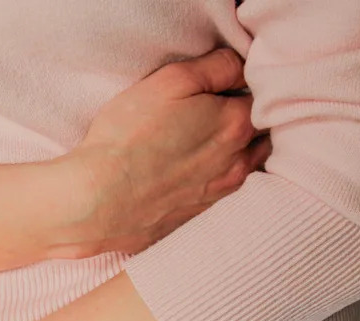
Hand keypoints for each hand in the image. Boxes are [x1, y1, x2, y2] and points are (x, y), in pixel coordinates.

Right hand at [60, 47, 271, 256]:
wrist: (98, 199)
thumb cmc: (129, 135)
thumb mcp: (171, 81)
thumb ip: (216, 68)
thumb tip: (240, 66)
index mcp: (236, 125)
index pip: (261, 96)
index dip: (243, 86)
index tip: (221, 84)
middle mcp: (237, 163)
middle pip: (260, 134)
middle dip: (248, 119)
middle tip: (217, 109)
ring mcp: (219, 194)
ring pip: (245, 166)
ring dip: (236, 151)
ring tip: (205, 141)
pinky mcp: (197, 216)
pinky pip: (220, 192)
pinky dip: (214, 178)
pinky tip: (188, 171)